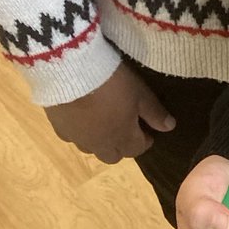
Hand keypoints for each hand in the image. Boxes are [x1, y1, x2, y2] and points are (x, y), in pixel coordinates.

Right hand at [44, 61, 174, 163]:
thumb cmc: (114, 83)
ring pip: (92, 148)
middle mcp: (98, 145)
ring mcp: (76, 138)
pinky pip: (72, 137)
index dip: (144, 141)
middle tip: (128, 127)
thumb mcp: (140, 94)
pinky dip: (81, 130)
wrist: (72, 73)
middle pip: (113, 156)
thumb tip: (170, 128)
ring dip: (101, 140)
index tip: (148, 132)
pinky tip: (83, 115)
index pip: (136, 150)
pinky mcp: (58, 128)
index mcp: (121, 138)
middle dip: (123, 146)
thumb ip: (154, 113)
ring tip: (105, 120)